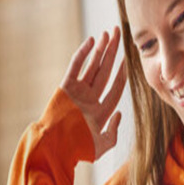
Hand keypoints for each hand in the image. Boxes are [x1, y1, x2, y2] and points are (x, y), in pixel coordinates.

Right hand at [61, 27, 126, 159]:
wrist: (55, 148)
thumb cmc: (77, 151)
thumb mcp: (102, 146)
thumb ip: (113, 132)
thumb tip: (120, 114)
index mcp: (100, 111)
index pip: (115, 88)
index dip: (122, 74)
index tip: (128, 60)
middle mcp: (90, 98)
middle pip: (106, 71)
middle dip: (113, 52)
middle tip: (119, 33)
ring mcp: (78, 92)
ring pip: (93, 66)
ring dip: (101, 49)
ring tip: (109, 33)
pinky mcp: (66, 86)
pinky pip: (76, 66)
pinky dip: (83, 53)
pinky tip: (91, 41)